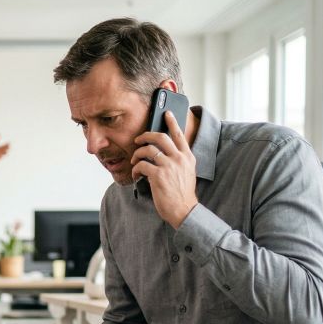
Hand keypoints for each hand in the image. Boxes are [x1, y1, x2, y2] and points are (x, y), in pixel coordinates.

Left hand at [130, 111, 197, 228]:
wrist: (183, 210)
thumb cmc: (182, 193)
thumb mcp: (187, 172)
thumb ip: (179, 160)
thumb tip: (163, 152)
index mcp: (188, 156)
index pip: (179, 135)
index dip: (172, 122)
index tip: (167, 113)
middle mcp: (179, 158)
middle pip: (160, 137)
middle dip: (145, 136)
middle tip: (138, 140)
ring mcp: (169, 166)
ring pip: (148, 150)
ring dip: (137, 154)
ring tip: (134, 161)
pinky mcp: (158, 175)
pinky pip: (142, 165)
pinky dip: (136, 169)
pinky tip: (137, 175)